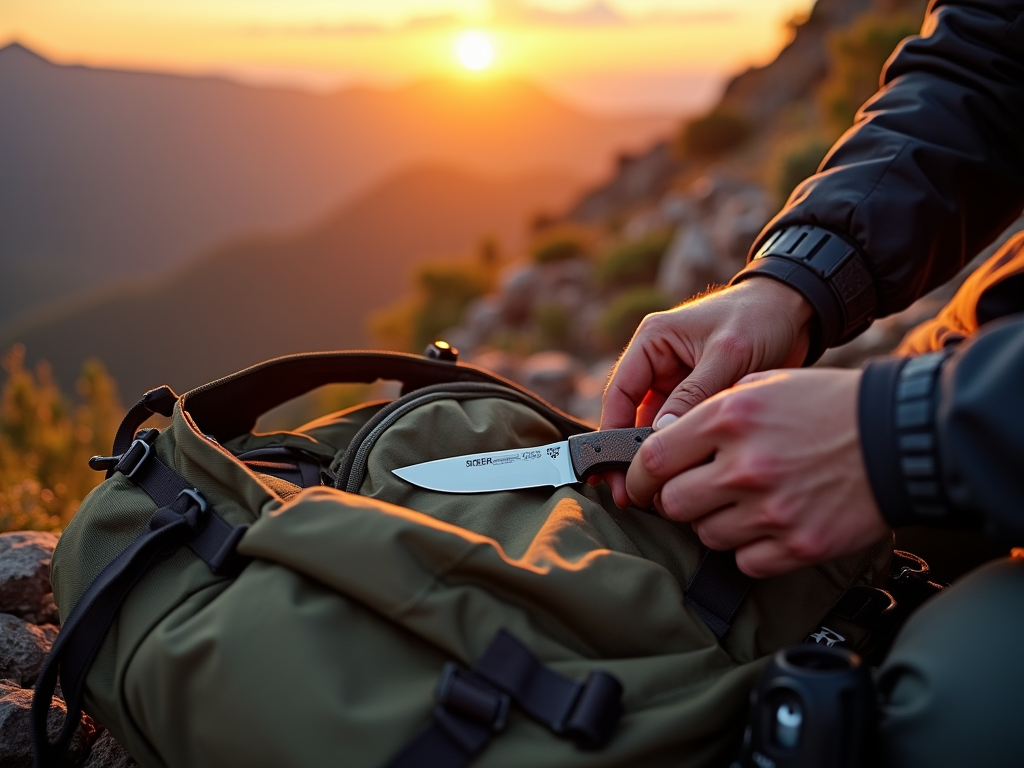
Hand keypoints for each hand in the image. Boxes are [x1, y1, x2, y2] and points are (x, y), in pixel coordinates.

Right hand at [598, 278, 813, 506]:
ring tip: (661, 491)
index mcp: (652, 342)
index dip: (612, 431)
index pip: (620, 392)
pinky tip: (687, 475)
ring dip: (659, 456)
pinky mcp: (699, 400)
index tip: (614, 468)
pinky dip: (684, 452)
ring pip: (657, 428)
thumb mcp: (727, 353)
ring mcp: (677, 384)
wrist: (798, 312)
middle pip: (632, 416)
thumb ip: (695, 393)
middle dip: (632, 453)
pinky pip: (683, 431)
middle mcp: (658, 364)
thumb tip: (663, 435)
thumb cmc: (760, 318)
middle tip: (633, 493)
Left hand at [625, 368, 889, 577]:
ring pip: (705, 535)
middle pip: (673, 503)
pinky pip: (744, 560)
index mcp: (730, 419)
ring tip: (740, 502)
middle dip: (674, 500)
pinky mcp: (798, 544)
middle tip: (690, 492)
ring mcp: (771, 510)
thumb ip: (712, 410)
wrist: (900, 437)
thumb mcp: (766, 384)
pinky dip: (748, 548)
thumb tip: (666, 438)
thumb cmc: (830, 405)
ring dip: (713, 522)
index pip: (653, 459)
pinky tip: (766, 524)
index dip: (637, 476)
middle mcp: (745, 466)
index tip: (639, 482)